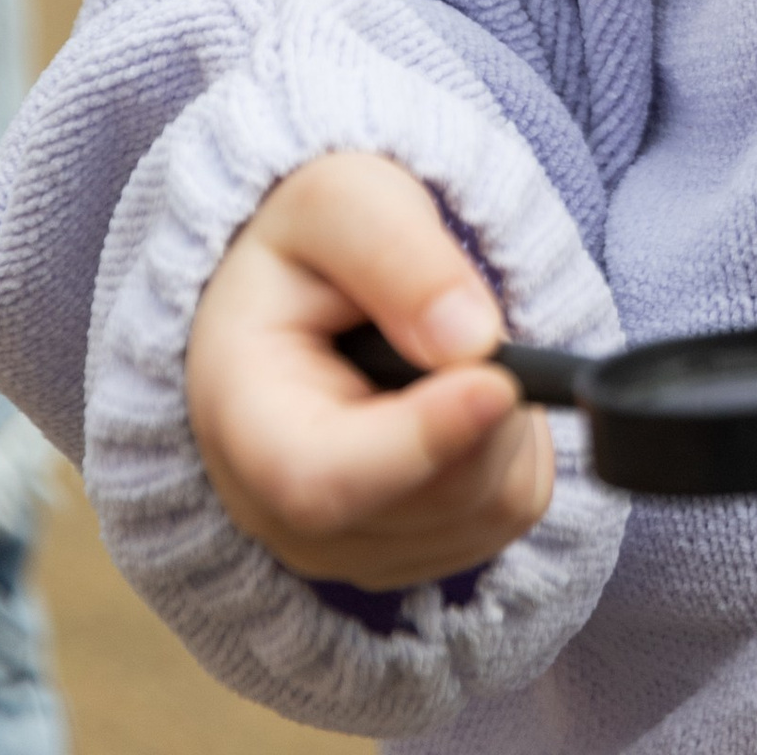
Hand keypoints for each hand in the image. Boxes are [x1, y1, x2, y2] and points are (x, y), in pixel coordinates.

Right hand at [186, 151, 553, 589]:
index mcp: (239, 417)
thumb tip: (474, 340)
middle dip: (490, 404)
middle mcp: (280, 514)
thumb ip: (395, 253)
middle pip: (427, 499)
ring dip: (508, 421)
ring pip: (483, 511)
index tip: (498, 381)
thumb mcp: (338, 202)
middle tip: (477, 315)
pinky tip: (466, 394)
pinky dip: (517, 446)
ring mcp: (345, 550)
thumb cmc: (311, 247)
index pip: (321, 478)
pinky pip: (508, 514)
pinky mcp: (410, 554)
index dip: (420, 442)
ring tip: (454, 349)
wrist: (297, 293)